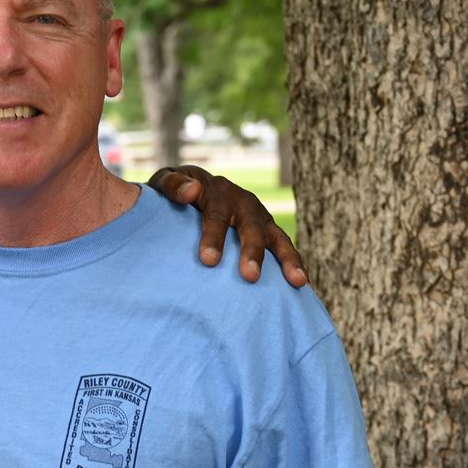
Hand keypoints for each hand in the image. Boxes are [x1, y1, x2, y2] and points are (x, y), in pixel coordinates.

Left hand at [146, 165, 306, 286]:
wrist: (188, 193)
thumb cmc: (172, 195)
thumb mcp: (164, 183)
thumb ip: (171, 185)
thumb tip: (192, 191)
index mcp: (217, 190)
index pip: (216, 213)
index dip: (214, 236)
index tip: (208, 261)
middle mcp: (243, 202)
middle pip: (251, 226)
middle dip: (252, 251)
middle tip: (249, 276)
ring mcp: (259, 218)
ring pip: (276, 237)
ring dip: (287, 259)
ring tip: (297, 281)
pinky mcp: (268, 233)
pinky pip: (285, 248)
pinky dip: (295, 263)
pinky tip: (303, 285)